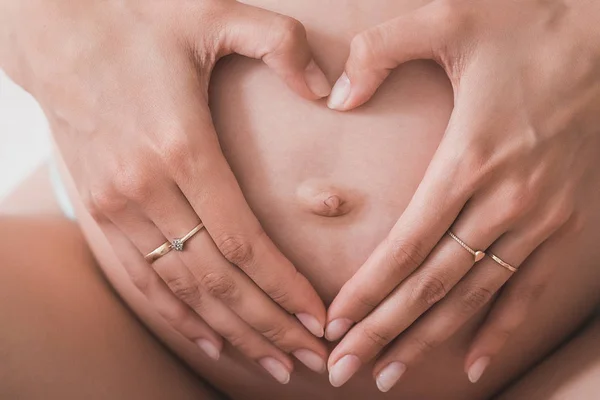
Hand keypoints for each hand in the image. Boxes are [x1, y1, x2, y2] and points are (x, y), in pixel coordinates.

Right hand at [0, 0, 331, 381]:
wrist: (56, 29)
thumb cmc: (139, 21)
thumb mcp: (215, 15)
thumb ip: (279, 44)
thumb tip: (329, 88)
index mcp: (182, 148)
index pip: (245, 241)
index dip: (285, 287)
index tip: (321, 317)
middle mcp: (146, 189)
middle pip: (219, 278)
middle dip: (269, 324)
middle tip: (311, 359)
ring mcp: (117, 206)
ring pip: (182, 290)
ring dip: (231, 332)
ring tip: (273, 363)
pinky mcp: (98, 212)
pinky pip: (140, 280)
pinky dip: (176, 317)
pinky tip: (209, 340)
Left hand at [324, 0, 599, 389]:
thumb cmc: (528, 29)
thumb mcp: (448, 18)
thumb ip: (380, 50)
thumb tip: (337, 97)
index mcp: (470, 158)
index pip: (408, 244)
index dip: (369, 289)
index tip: (335, 323)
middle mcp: (504, 199)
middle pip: (432, 283)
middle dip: (383, 331)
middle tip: (344, 370)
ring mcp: (539, 217)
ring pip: (473, 296)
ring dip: (427, 339)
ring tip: (388, 374)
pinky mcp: (564, 223)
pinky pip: (529, 289)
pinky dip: (500, 329)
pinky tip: (472, 362)